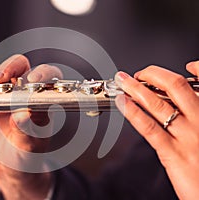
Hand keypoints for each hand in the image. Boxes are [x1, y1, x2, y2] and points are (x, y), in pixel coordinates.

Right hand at [0, 55, 62, 199]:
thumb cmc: (26, 155)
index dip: (41, 74)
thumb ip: (26, 131)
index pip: (46, 78)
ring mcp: (5, 95)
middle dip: (9, 69)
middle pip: (20, 68)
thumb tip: (23, 115)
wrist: (8, 165)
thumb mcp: (28, 146)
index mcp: (41, 102)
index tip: (30, 81)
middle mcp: (24, 94)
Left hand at [114, 62, 198, 199]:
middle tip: (139, 73)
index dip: (197, 69)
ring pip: (159, 104)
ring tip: (123, 81)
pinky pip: (149, 127)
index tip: (186, 66)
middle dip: (154, 74)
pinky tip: (122, 103)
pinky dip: (133, 111)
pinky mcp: (174, 154)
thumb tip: (180, 106)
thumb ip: (198, 119)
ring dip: (136, 88)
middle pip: (176, 87)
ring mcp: (189, 137)